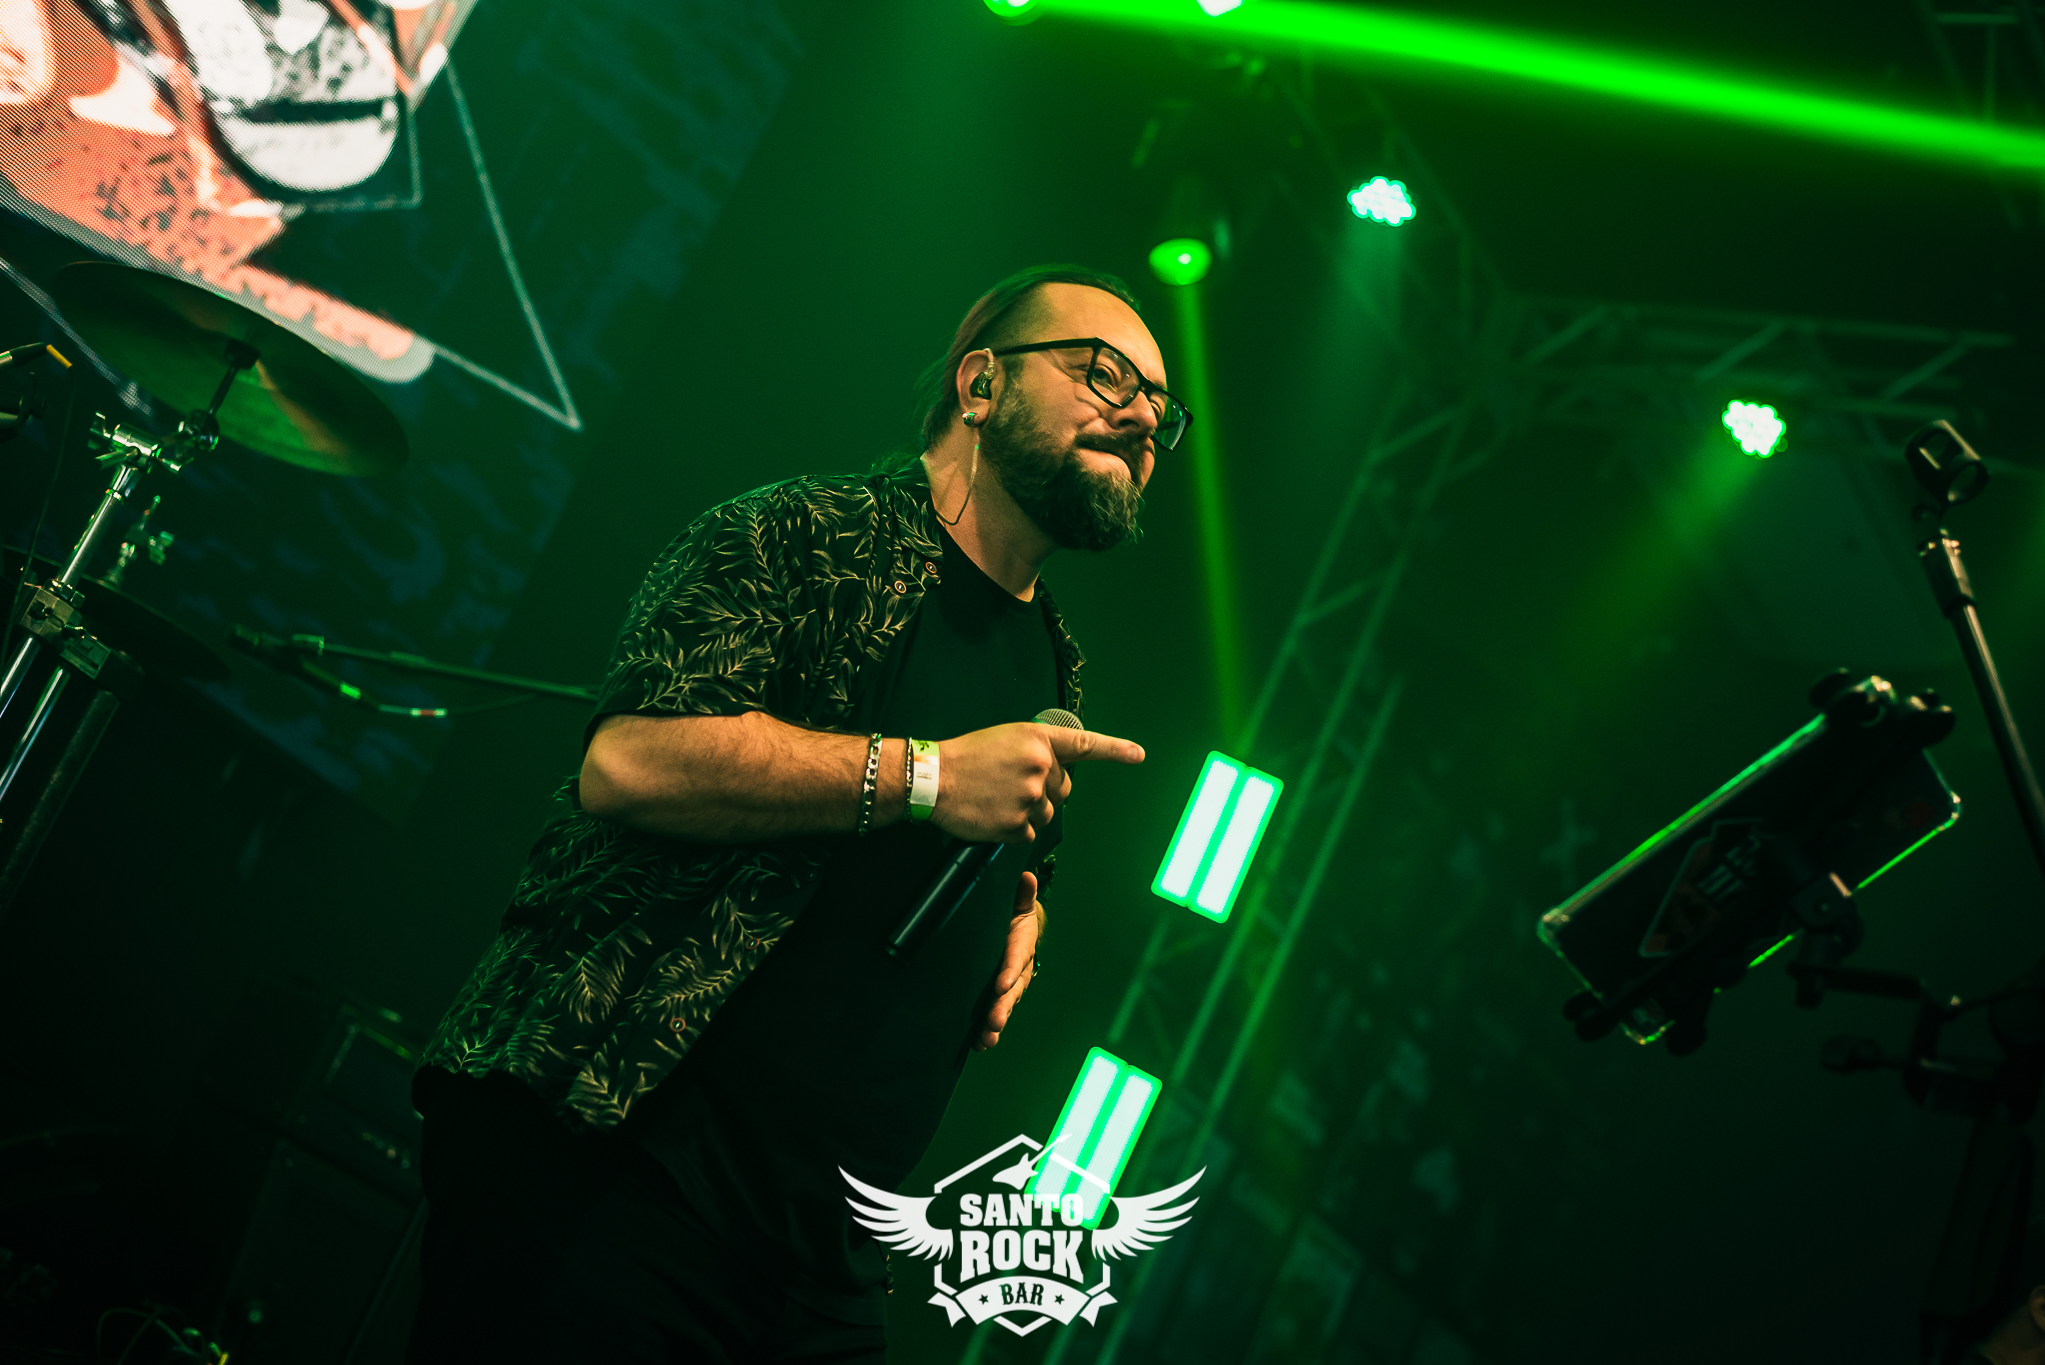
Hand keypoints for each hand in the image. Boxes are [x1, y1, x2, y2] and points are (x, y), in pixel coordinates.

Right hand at [936, 722, 1143, 844]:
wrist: (932, 777)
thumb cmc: (965, 756)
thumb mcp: (1005, 739)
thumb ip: (1035, 751)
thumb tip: (1055, 774)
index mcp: (1037, 740)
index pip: (1084, 745)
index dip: (1115, 750)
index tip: (1138, 755)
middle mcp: (1040, 766)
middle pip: (1062, 790)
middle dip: (1043, 791)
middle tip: (1009, 784)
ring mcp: (1030, 797)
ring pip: (1046, 814)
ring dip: (1027, 811)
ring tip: (996, 799)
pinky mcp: (1016, 823)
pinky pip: (1028, 833)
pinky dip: (1012, 829)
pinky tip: (992, 815)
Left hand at [977, 872, 1042, 1050]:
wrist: (1019, 931)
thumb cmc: (1015, 915)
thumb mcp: (1019, 902)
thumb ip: (1022, 893)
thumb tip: (1027, 877)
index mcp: (1022, 945)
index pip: (1017, 959)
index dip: (1010, 971)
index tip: (1001, 984)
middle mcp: (1018, 970)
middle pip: (1012, 991)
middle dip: (1003, 1007)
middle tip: (993, 1021)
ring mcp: (1008, 986)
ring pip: (1004, 1007)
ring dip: (995, 1024)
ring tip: (985, 1039)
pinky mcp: (996, 996)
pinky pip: (994, 1014)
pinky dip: (986, 1030)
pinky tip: (977, 1044)